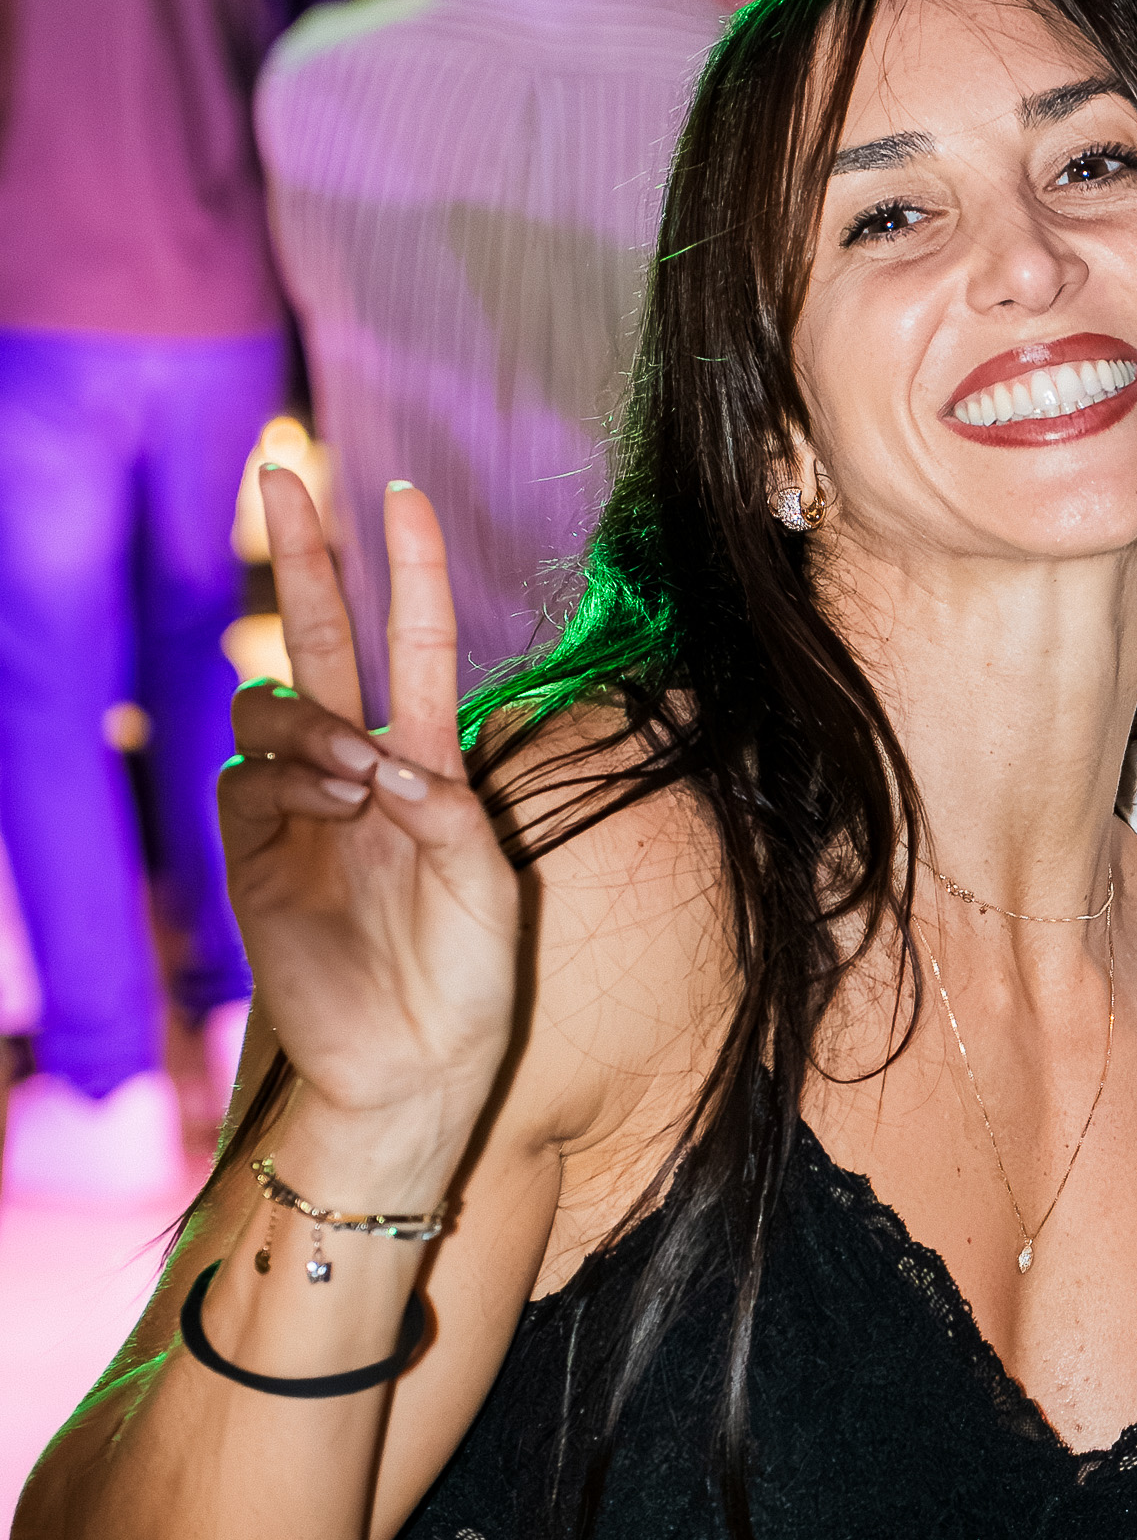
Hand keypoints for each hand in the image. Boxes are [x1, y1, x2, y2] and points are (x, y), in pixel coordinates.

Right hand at [219, 473, 520, 1159]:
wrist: (413, 1065)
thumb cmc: (467, 981)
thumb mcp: (489, 887)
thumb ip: (448, 814)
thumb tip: (390, 762)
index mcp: (434, 766)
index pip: (416, 643)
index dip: (410, 568)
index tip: (402, 491)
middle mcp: (364, 772)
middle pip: (325, 639)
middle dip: (307, 555)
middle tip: (281, 474)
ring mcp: (302, 808)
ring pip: (276, 705)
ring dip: (315, 720)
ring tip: (360, 778)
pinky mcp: (253, 853)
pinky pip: (245, 775)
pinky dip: (286, 772)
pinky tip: (331, 804)